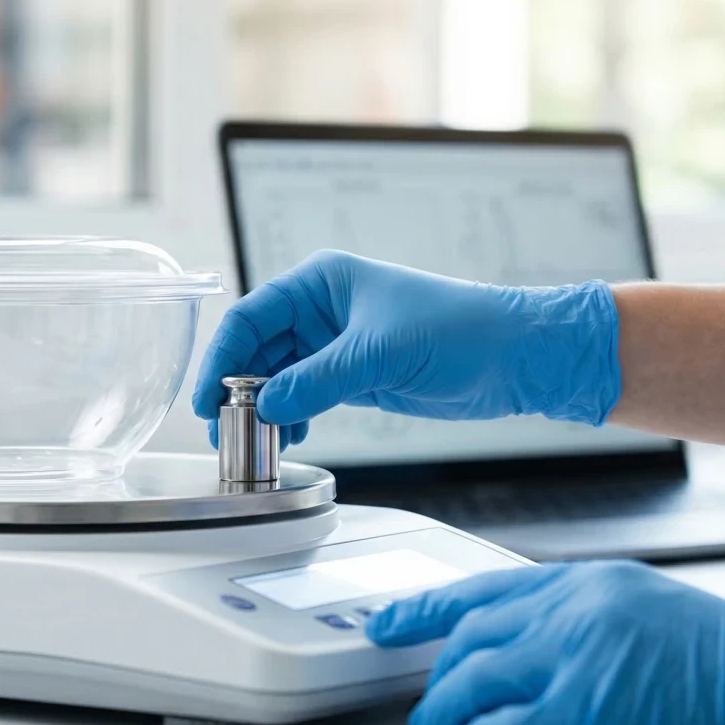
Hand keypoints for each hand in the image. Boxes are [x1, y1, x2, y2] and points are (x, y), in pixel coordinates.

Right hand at [191, 251, 621, 440]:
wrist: (516, 356)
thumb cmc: (459, 330)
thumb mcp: (379, 353)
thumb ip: (316, 380)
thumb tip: (266, 406)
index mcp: (321, 282)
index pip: (251, 317)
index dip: (223, 357)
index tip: (207, 399)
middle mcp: (322, 309)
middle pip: (258, 349)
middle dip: (239, 388)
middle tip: (224, 431)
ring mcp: (336, 343)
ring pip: (279, 376)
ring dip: (264, 407)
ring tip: (255, 442)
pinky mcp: (354, 375)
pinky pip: (305, 395)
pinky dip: (292, 416)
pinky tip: (289, 437)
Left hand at [368, 561, 724, 724]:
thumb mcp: (651, 614)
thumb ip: (588, 622)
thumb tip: (536, 650)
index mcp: (591, 580)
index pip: (486, 587)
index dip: (427, 607)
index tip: (392, 621)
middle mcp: (574, 608)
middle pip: (471, 634)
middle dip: (435, 671)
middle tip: (420, 701)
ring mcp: (574, 655)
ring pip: (471, 677)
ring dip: (443, 711)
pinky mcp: (581, 711)